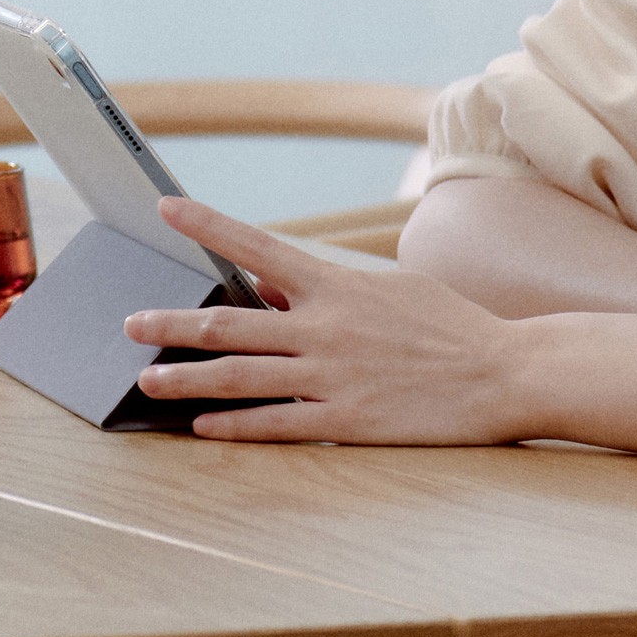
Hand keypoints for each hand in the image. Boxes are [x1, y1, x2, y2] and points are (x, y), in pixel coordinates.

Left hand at [122, 201, 543, 446]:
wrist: (506, 373)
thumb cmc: (450, 326)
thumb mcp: (390, 288)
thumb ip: (332, 290)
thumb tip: (277, 291)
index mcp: (336, 284)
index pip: (256, 245)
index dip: (206, 226)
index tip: (163, 208)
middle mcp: (324, 327)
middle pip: (228, 324)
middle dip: (172, 324)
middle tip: (130, 323)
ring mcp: (331, 377)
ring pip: (238, 378)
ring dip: (185, 379)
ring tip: (147, 381)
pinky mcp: (346, 421)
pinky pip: (275, 425)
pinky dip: (232, 427)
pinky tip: (201, 427)